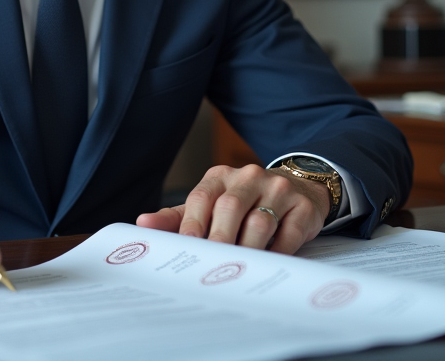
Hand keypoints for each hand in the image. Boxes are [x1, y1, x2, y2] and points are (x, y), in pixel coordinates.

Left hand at [135, 164, 329, 253]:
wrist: (297, 187)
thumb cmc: (244, 202)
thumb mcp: (211, 204)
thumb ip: (178, 217)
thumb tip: (142, 224)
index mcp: (220, 177)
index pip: (202, 197)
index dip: (192, 223)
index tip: (188, 248)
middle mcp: (249, 177)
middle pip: (230, 208)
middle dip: (219, 238)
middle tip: (213, 263)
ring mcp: (278, 189)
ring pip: (259, 222)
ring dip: (248, 248)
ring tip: (239, 268)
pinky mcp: (302, 206)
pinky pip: (288, 232)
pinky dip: (278, 250)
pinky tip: (269, 262)